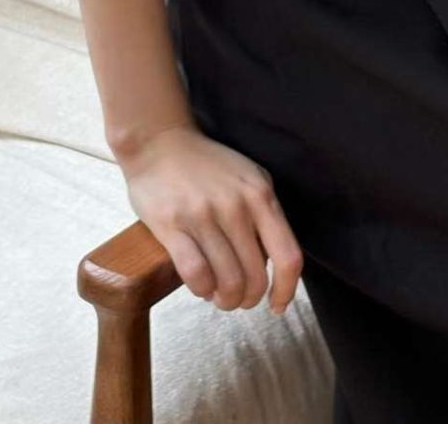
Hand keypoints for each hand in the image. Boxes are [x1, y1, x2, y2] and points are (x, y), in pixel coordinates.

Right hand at [121, 123, 304, 314]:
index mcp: (260, 194)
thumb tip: (274, 266)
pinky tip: (201, 286)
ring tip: (219, 296)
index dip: (286, 290)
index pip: (288, 256)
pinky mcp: (172, 225)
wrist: (159, 142)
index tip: (277, 306)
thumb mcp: (247, 179)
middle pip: (256, 277)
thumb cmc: (207, 166)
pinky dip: (202, 290)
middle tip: (238, 299)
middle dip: (248, 299)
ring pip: (227, 282)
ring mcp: (203, 215)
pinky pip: (196, 275)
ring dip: (225, 300)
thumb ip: (264, 215)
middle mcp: (236, 205)